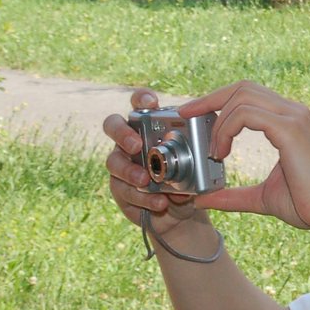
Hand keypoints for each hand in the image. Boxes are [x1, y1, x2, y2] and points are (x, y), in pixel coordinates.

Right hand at [102, 88, 202, 234]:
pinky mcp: (119, 188)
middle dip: (123, 133)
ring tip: (146, 181)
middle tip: (137, 145)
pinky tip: (159, 202)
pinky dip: (142, 197)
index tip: (152, 103)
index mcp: (149, 127)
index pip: (140, 104)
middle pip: (113, 125)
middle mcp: (130, 141)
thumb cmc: (187, 179)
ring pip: (114, 162)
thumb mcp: (196, 167)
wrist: (181, 211)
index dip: (142, 99)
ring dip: (130, 171)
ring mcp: (122, 164)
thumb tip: (188, 165)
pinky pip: (123, 190)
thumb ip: (193, 162)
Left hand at [180, 81, 309, 231]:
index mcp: (288, 121)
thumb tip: (203, 199)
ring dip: (218, 122)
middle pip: (242, 86)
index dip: (217, 99)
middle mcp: (292, 112)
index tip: (192, 115)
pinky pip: (246, 114)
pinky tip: (223, 152)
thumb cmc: (307, 204)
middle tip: (187, 117)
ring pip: (241, 96)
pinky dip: (227, 129)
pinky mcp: (290, 129)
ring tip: (215, 151)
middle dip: (209, 99)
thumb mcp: (261, 198)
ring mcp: (293, 117)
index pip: (248, 94)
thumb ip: (232, 196)